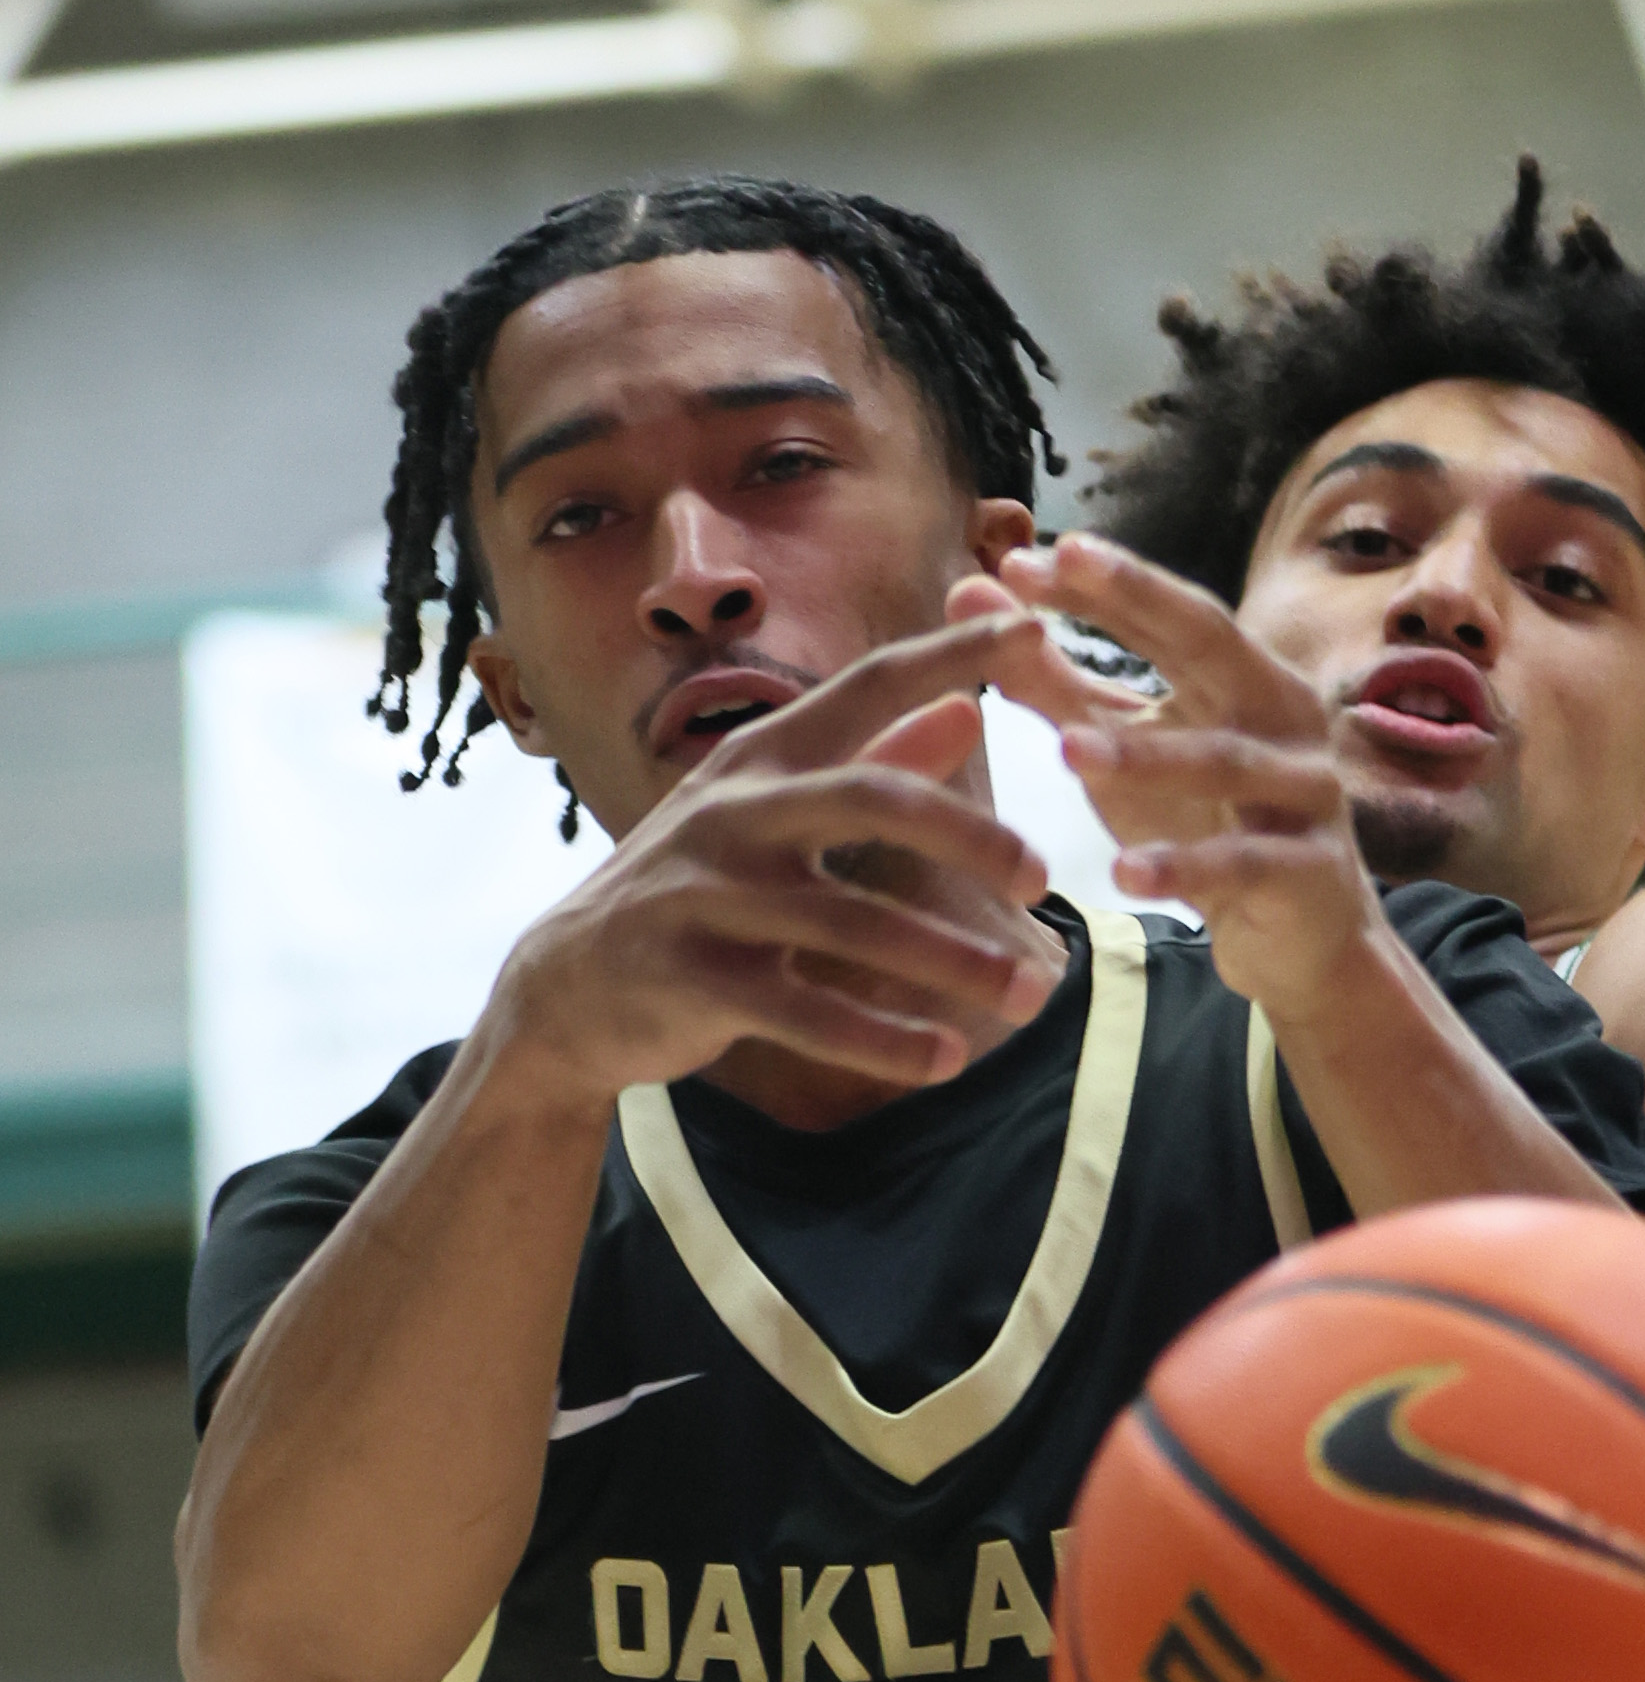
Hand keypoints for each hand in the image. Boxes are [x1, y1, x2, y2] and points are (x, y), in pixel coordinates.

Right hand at [484, 611, 1081, 1106]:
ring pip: (853, 922)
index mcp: (761, 760)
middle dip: (968, 834)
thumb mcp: (776, 812)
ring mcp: (708, 894)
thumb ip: (874, 761)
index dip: (948, 653)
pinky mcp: (695, 978)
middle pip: (870, 799)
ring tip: (1030, 993)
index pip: (865, 685)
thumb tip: (968, 710)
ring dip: (951, 960)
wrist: (567, 987)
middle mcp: (733, 811)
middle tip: (1041, 876)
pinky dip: (884, 1040)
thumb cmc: (701, 888)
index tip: (1030, 625)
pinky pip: (808, 1011)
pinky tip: (948, 1057)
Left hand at [987, 535, 1389, 1027]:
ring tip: (1067, 750)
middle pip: (1212, 643)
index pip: (1169, 610)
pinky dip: (1182, 867)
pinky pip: (1242, 863)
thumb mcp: (1123, 750)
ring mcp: (1306, 790)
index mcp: (1242, 677)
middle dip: (1138, 602)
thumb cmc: (1206, 826)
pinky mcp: (1309, 869)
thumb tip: (973, 589)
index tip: (1024, 557)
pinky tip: (1121, 875)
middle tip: (1061, 569)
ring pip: (1224, 761)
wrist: (1306, 939)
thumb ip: (1050, 680)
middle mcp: (1283, 716)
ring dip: (1145, 754)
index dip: (1104, 582)